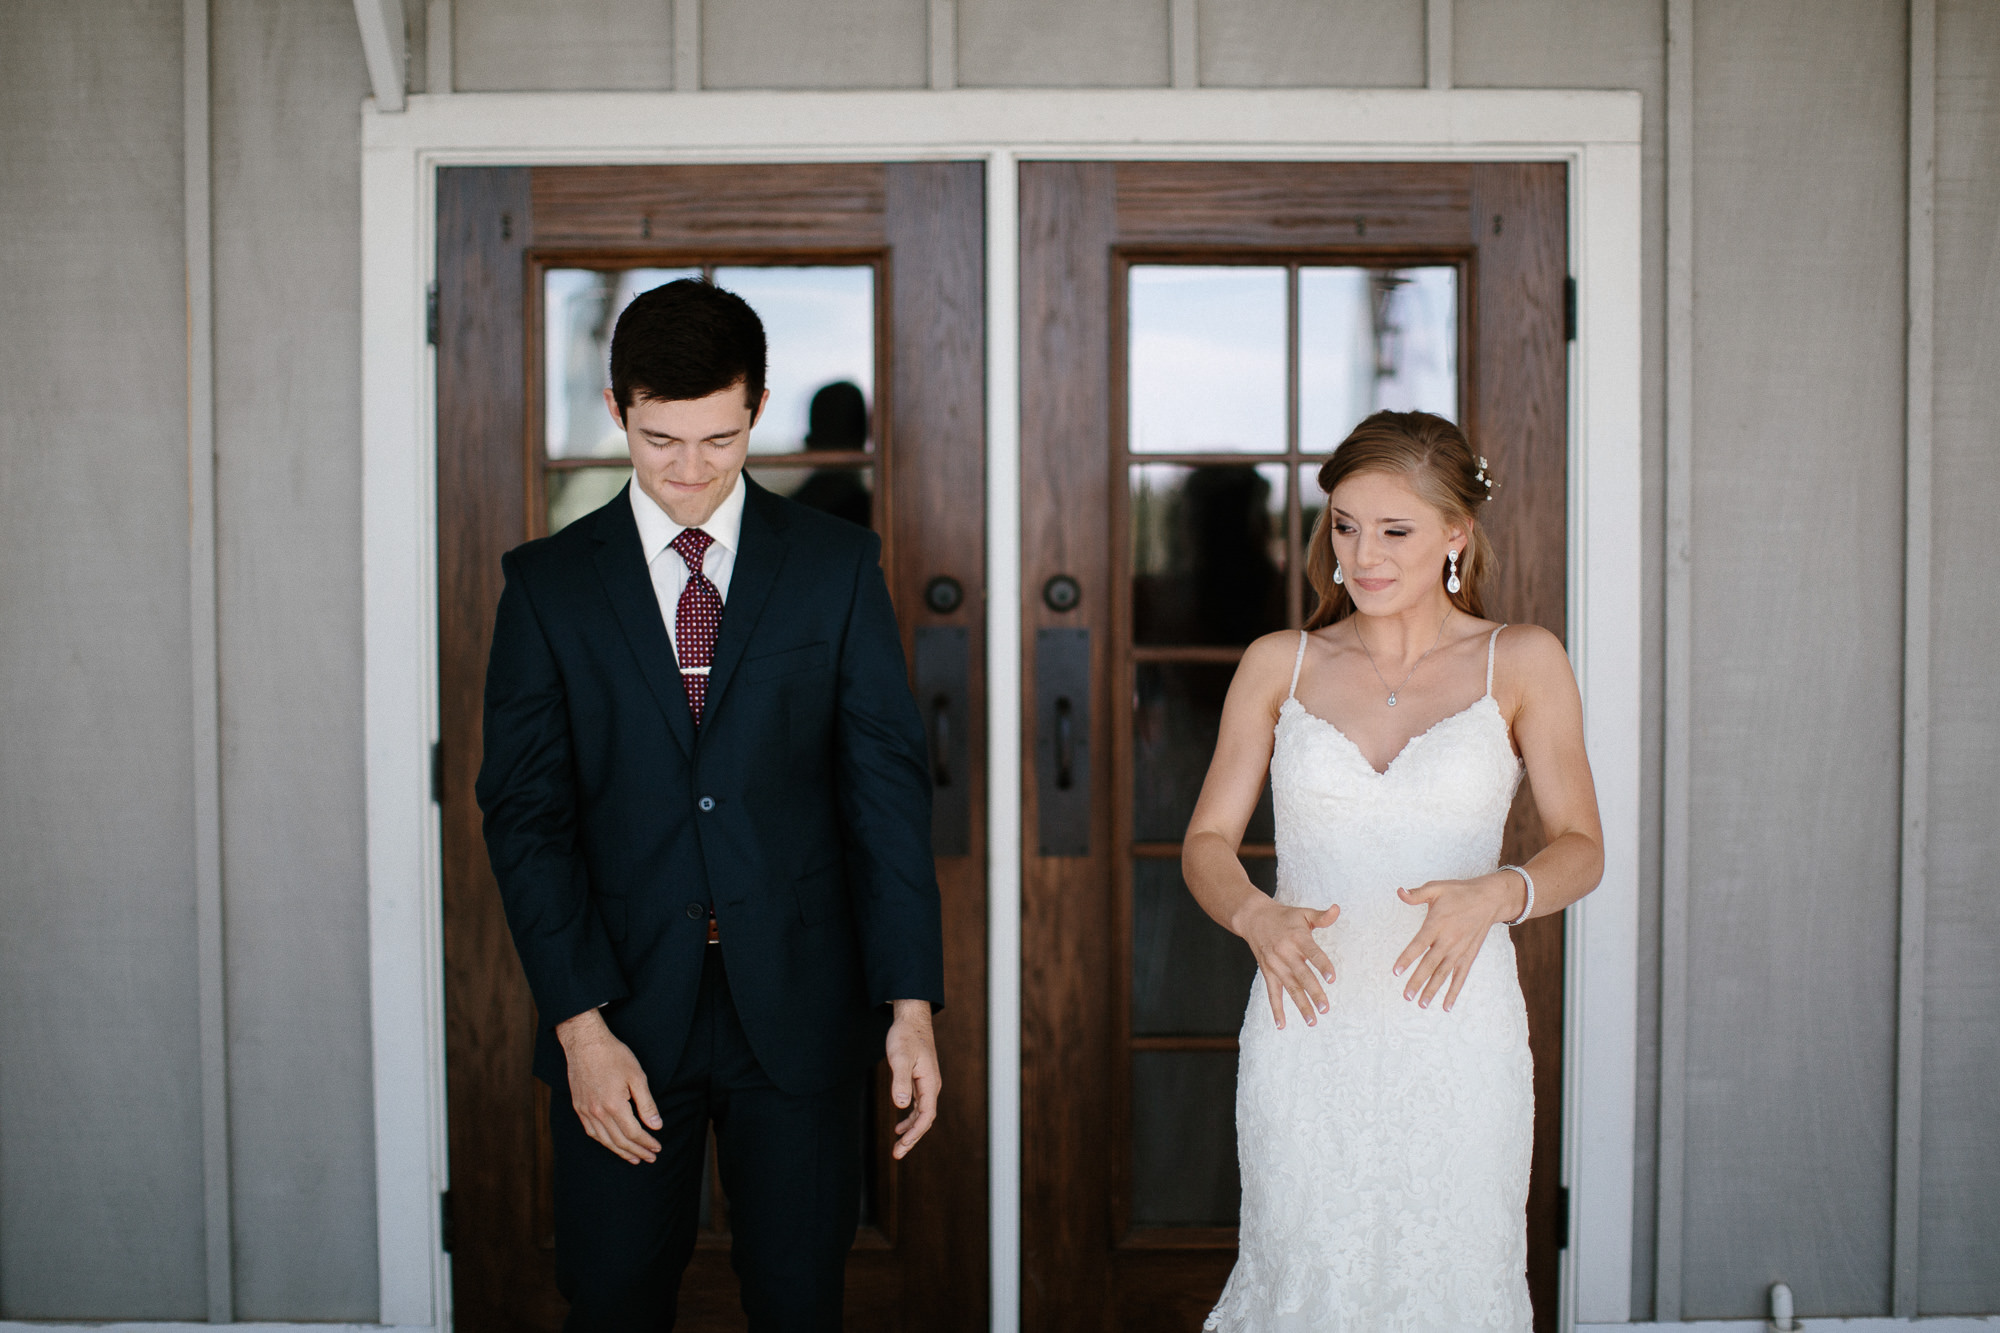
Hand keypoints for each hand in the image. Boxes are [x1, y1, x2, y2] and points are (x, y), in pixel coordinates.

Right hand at [555, 1008, 662, 1164]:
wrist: (585, 1043)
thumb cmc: (614, 1056)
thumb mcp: (637, 1076)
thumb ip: (647, 1104)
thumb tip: (656, 1126)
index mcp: (614, 1105)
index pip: (634, 1133)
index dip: (647, 1143)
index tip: (657, 1148)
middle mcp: (597, 1112)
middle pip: (620, 1140)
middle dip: (637, 1151)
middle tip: (650, 1158)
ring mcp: (585, 1111)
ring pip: (604, 1140)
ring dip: (620, 1151)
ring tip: (634, 1158)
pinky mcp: (578, 1107)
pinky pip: (591, 1131)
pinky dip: (603, 1141)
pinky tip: (611, 1144)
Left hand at [885, 999, 941, 1159]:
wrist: (912, 1019)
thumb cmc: (906, 1037)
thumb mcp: (900, 1058)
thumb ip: (900, 1081)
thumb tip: (901, 1105)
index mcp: (930, 1083)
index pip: (926, 1116)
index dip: (914, 1133)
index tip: (901, 1146)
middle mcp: (931, 1087)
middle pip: (925, 1119)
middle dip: (912, 1138)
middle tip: (897, 1154)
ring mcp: (926, 1084)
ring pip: (921, 1114)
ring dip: (910, 1131)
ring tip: (897, 1145)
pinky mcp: (919, 1081)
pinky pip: (918, 1106)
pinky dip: (909, 1118)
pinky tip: (899, 1125)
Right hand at [1233, 895, 1339, 1028]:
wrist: (1253, 918)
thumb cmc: (1285, 917)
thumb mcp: (1303, 913)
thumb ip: (1322, 916)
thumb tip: (1338, 910)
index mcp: (1297, 937)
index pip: (1312, 953)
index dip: (1322, 965)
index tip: (1332, 978)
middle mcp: (1285, 953)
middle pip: (1302, 975)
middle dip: (1314, 992)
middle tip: (1325, 1007)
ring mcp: (1275, 965)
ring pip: (1290, 988)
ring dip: (1301, 1005)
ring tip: (1313, 1021)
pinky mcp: (1268, 972)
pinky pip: (1272, 993)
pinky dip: (1276, 1009)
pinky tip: (1282, 1025)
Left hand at [1392, 872, 1524, 1011]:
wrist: (1489, 899)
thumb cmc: (1459, 893)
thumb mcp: (1436, 888)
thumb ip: (1416, 894)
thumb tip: (1399, 891)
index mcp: (1437, 924)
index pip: (1418, 945)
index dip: (1407, 958)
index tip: (1396, 971)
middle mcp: (1448, 940)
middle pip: (1430, 964)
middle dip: (1417, 981)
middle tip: (1406, 996)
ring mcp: (1459, 950)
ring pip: (1443, 974)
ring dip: (1432, 990)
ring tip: (1421, 1004)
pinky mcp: (1469, 956)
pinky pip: (1460, 976)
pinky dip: (1454, 991)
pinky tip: (1446, 1006)